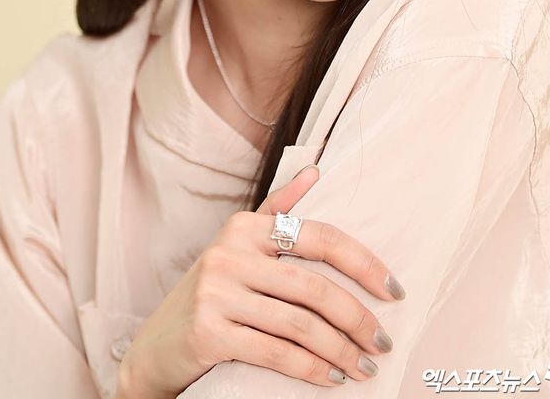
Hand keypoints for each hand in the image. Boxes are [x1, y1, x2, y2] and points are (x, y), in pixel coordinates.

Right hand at [116, 163, 404, 397]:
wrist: (155, 347)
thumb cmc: (213, 293)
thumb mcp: (238, 245)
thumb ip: (277, 209)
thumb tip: (315, 172)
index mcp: (245, 226)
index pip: (319, 236)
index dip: (363, 263)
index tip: (395, 290)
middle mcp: (229, 253)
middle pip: (313, 285)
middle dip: (357, 318)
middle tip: (384, 343)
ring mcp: (216, 292)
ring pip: (299, 323)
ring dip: (341, 350)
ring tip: (365, 368)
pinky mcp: (208, 332)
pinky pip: (276, 352)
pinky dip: (311, 369)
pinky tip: (332, 379)